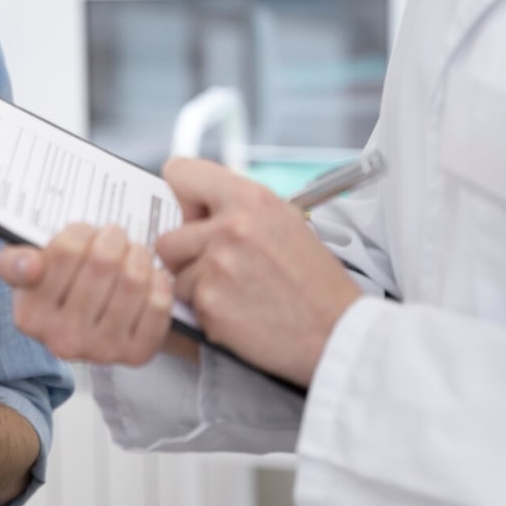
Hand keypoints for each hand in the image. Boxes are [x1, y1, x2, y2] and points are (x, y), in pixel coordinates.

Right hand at [0, 224, 173, 364]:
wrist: (81, 327)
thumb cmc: (52, 288)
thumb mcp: (22, 270)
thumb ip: (13, 261)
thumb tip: (30, 265)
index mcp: (30, 316)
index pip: (65, 251)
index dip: (80, 231)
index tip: (83, 231)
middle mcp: (63, 340)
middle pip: (103, 263)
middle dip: (113, 238)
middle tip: (113, 236)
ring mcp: (101, 351)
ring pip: (133, 281)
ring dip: (137, 255)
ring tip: (131, 251)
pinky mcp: (136, 355)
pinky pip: (158, 305)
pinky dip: (157, 282)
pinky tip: (147, 277)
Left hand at [156, 157, 360, 387]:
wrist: (338, 332)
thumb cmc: (313, 281)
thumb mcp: (285, 222)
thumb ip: (236, 208)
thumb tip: (193, 207)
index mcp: (251, 199)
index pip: (181, 172)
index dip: (182, 196)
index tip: (189, 212)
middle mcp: (231, 227)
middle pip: (167, 236)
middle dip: (187, 254)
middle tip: (222, 266)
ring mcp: (217, 266)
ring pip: (175, 272)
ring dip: (196, 284)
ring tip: (238, 290)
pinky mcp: (209, 302)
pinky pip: (185, 301)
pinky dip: (205, 309)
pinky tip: (238, 310)